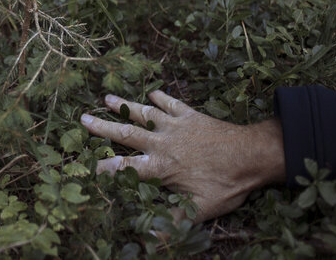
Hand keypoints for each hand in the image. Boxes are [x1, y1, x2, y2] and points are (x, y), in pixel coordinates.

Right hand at [80, 90, 284, 224]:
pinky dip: (161, 97)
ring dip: (124, 105)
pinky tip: (152, 93)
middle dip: (103, 127)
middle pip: (127, 134)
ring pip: (144, 113)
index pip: (126, 167)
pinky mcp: (190, 115)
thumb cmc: (227, 184)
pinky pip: (171, 103)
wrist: (252, 155)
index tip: (88, 166)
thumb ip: (172, 222)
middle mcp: (163, 143)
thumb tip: (148, 241)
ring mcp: (176, 126)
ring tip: (106, 98)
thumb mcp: (200, 209)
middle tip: (83, 119)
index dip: (105, 167)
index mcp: (162, 167)